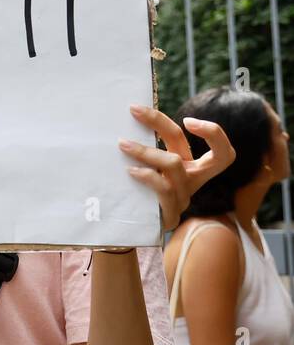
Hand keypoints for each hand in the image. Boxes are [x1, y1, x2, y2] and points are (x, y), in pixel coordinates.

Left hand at [120, 104, 234, 231]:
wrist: (133, 234)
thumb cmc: (140, 198)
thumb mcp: (150, 170)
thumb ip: (150, 153)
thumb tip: (129, 120)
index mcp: (192, 169)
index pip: (221, 151)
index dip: (213, 133)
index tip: (188, 120)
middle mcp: (191, 181)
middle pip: (185, 146)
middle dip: (160, 122)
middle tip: (135, 110)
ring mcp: (182, 198)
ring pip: (173, 164)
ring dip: (146, 150)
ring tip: (122, 144)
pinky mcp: (170, 214)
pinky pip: (163, 189)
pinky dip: (147, 175)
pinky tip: (131, 171)